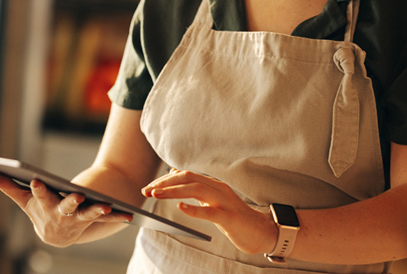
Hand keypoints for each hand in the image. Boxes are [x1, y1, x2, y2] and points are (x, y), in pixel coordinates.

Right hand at [0, 174, 132, 247]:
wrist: (57, 234)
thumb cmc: (39, 210)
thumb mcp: (25, 199)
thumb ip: (8, 186)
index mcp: (44, 205)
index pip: (39, 195)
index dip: (38, 188)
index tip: (36, 180)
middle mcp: (61, 214)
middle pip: (65, 206)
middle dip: (70, 202)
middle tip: (76, 195)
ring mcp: (78, 219)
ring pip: (87, 214)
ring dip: (96, 211)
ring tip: (106, 207)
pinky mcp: (92, 220)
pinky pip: (105, 218)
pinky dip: (116, 217)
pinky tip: (128, 216)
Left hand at [140, 169, 277, 255]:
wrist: (260, 232)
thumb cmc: (234, 218)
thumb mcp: (213, 201)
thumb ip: (197, 189)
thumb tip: (175, 176)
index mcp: (213, 184)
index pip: (184, 175)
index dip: (164, 180)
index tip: (148, 187)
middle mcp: (218, 188)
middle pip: (187, 178)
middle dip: (164, 183)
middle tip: (146, 190)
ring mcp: (224, 202)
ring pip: (196, 189)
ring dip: (173, 191)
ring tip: (156, 195)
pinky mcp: (229, 217)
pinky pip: (210, 212)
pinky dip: (194, 209)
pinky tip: (181, 209)